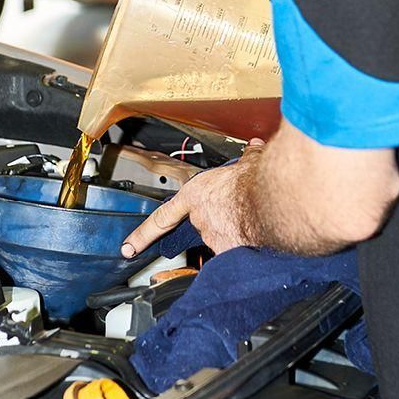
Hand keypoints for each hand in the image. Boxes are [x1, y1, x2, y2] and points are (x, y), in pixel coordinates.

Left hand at [122, 139, 264, 256]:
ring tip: (253, 216)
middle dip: (219, 217)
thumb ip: (245, 157)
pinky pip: (235, 251)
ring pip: (221, 236)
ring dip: (234, 229)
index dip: (143, 234)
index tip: (128, 247)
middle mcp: (200, 218)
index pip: (163, 216)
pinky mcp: (230, 252)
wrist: (270, 200)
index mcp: (196, 193)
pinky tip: (259, 235)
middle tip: (237, 207)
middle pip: (204, 222)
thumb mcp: (247, 161)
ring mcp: (213, 237)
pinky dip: (245, 244)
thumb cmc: (254, 180)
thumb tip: (253, 147)